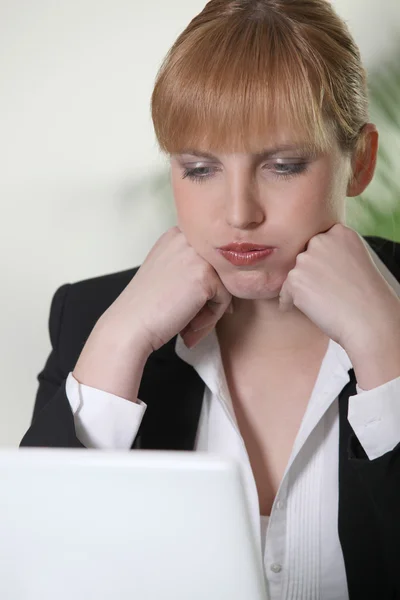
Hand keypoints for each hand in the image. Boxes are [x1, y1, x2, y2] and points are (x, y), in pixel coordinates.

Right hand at [100, 226, 232, 351]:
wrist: (130, 326)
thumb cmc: (147, 308)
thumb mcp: (168, 272)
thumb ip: (192, 266)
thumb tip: (229, 279)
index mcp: (176, 235)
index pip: (209, 259)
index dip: (204, 286)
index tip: (190, 307)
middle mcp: (186, 238)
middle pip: (219, 270)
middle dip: (210, 298)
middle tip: (191, 321)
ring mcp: (196, 255)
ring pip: (225, 285)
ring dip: (211, 310)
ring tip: (190, 326)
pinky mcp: (205, 275)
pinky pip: (225, 299)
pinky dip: (211, 318)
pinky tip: (189, 326)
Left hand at [278, 223, 399, 350]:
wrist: (370, 320)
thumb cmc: (366, 296)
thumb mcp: (355, 261)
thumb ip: (334, 252)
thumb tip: (308, 259)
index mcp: (339, 232)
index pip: (318, 244)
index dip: (323, 263)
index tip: (333, 278)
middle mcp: (321, 240)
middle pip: (303, 258)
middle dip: (310, 274)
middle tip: (326, 292)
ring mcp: (306, 259)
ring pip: (294, 276)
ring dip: (301, 289)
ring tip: (321, 302)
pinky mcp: (295, 279)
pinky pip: (285, 293)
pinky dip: (292, 304)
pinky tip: (310, 310)